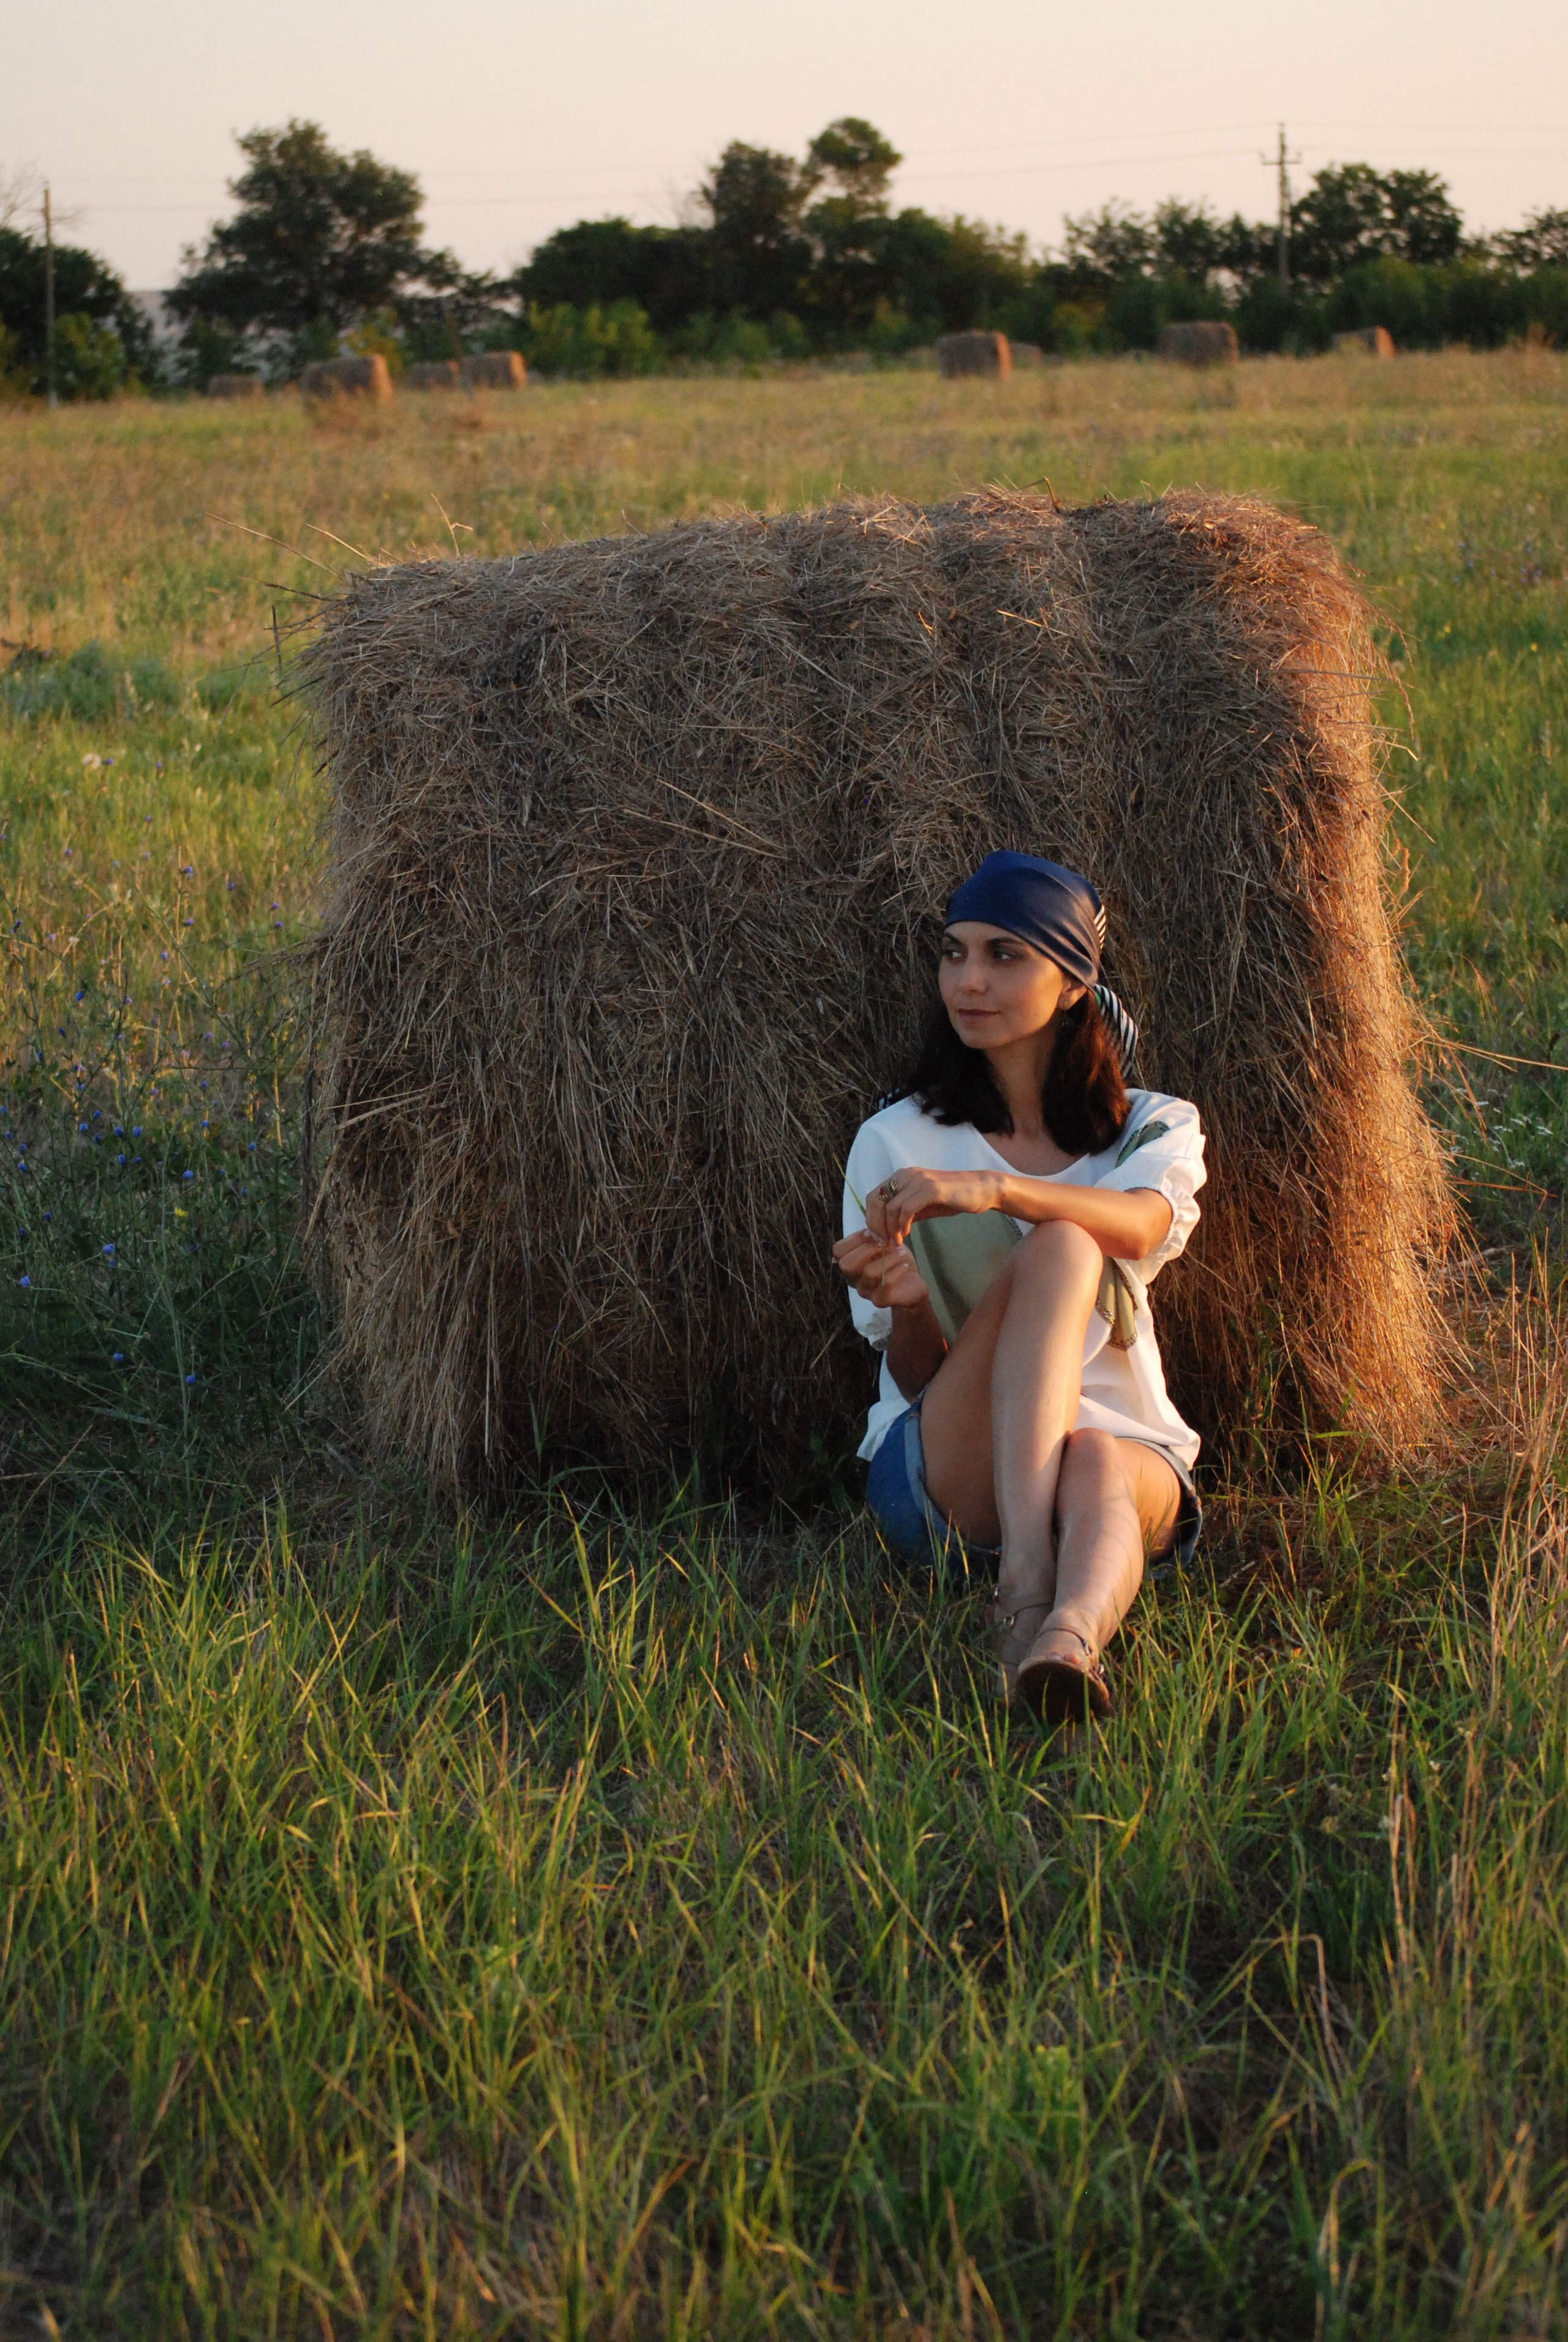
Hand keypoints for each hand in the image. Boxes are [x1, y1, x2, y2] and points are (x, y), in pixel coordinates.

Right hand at [832, 1227, 929, 1310]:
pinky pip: (885, 1285)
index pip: (838, 1250)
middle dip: (867, 1249)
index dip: (855, 1239)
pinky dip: (897, 1271)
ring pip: (869, 1273)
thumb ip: (875, 1236)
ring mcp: (864, 1291)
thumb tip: (872, 1232)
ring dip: (888, 1259)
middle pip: (847, 1265)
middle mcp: (852, 1278)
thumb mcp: (884, 1242)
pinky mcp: (879, 1300)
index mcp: (850, 1262)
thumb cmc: (894, 1260)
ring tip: (901, 1253)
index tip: (873, 1233)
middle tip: (886, 1243)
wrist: (912, 1283)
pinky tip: (905, 1265)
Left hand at [862, 1165, 1001, 1245]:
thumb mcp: (922, 1206)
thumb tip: (884, 1229)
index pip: (873, 1197)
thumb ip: (903, 1213)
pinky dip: (903, 1224)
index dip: (871, 1219)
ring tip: (898, 1241)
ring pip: (890, 1207)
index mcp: (901, 1177)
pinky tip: (907, 1233)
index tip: (879, 1237)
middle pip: (877, 1201)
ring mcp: (918, 1180)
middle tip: (885, 1242)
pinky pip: (907, 1208)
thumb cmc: (951, 1199)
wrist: (980, 1190)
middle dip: (877, 1226)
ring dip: (890, 1228)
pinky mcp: (931, 1188)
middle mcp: (906, 1174)